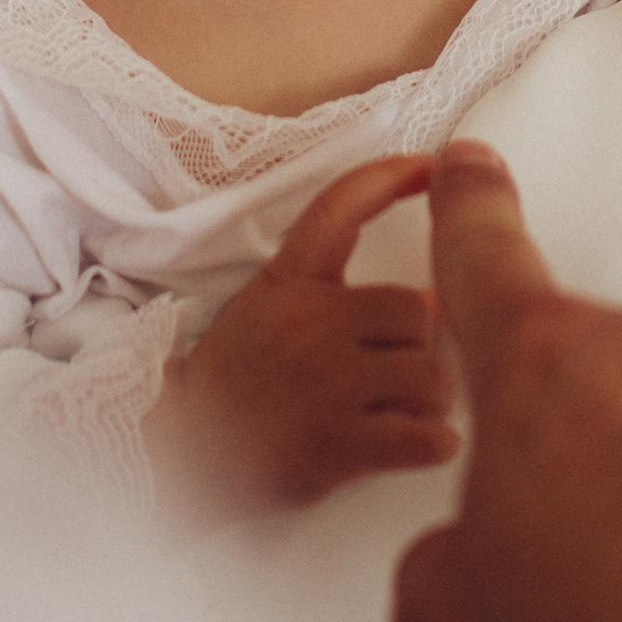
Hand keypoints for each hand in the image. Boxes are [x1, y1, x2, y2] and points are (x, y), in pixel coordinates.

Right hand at [144, 157, 455, 523]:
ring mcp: (324, 383)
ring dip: (430, 398)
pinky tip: (416, 443)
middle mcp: (309, 324)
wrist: (186, 457)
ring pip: (432, 375)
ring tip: (402, 412)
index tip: (430, 165)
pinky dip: (434, 443)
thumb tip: (435, 298)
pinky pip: (425, 436)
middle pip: (418, 311)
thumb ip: (336, 293)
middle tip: (396, 372)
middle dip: (420, 344)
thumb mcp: (267, 309)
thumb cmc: (237, 384)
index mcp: (288, 283)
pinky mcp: (336, 442)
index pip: (340, 209)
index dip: (388, 178)